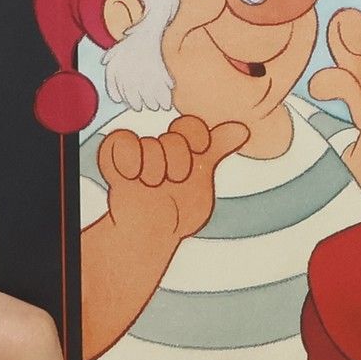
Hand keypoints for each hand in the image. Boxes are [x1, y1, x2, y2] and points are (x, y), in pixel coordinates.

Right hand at [97, 114, 248, 256]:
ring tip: (154, 185)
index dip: (197, 134)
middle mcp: (161, 150)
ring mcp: (139, 158)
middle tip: (176, 180)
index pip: (190, 125)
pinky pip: (118, 141)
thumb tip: (243, 129)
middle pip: (172, 138)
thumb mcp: (203, 179)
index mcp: (184, 149)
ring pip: (147, 142)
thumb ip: (218, 150)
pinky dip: (127, 156)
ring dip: (155, 168)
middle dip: (179, 160)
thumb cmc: (180, 207)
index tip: (202, 150)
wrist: (153, 234)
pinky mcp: (117, 167)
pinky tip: (133, 175)